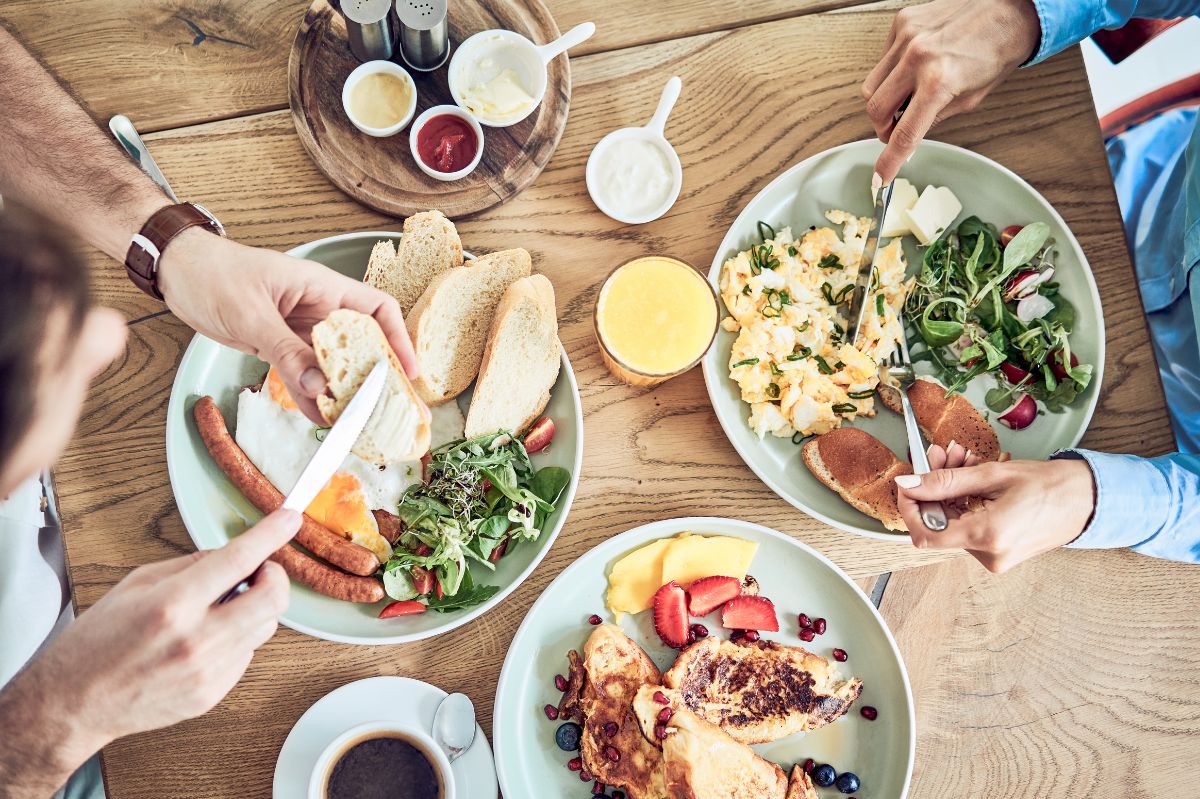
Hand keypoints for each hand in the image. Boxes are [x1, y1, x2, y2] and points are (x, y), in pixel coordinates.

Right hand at [0, 511, 297, 794]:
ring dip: (253, 609)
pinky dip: (235, 639)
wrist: (73, 703)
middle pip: (273, 598)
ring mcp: (208, 671)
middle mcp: (196, 640)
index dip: (271, 534)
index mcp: (173, 604)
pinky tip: (203, 640)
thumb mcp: (137, 584)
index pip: (239, 559)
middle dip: (274, 575)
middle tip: (257, 570)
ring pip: (266, 626)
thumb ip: (192, 565)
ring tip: (218, 609)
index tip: (290, 518)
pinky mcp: (213, 694)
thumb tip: (235, 552)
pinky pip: (246, 654)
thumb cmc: (97, 641)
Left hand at [157, 229, 416, 423]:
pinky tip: (320, 419)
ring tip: (359, 425)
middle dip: (378, 378)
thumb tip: (320, 387)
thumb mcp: (252, 315)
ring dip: (345, 394)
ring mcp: (300, 329)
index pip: (377, 310)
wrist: (176, 270)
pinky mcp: (281, 345)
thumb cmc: (213, 274)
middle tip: (394, 412)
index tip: (409, 373)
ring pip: (334, 366)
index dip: (399, 340)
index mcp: (322, 288)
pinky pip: (306, 374)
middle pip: (362, 345)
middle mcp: (319, 309)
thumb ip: (287, 352)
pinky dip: (313, 397)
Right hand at [861, 0, 1041, 181]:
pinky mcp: (902, 23)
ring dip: (883, 101)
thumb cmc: (998, 49)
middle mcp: (918, 57)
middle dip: (883, 127)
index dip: (889, 161)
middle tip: (895, 130)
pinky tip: (911, 69)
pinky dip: (892, 72)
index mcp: (940, 82)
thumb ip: (936, 117)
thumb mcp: (972, 98)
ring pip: (871, 86)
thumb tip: (910, 133)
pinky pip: (882, 60)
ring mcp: (906, 37)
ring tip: (904, 98)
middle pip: (876, 109)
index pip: (904, 134)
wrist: (1010, 8)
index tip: (881, 176)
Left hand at [895, 448, 1094, 571]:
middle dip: (934, 486)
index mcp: (987, 536)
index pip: (924, 534)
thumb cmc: (1052, 485)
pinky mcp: (998, 554)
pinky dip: (964, 501)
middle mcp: (988, 555)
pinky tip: (974, 478)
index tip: (908, 482)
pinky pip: (968, 526)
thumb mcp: (993, 475)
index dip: (909, 507)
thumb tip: (908, 484)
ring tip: (964, 459)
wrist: (1090, 502)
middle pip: (938, 523)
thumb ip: (944, 481)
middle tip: (943, 454)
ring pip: (952, 522)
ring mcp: (994, 558)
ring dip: (950, 489)